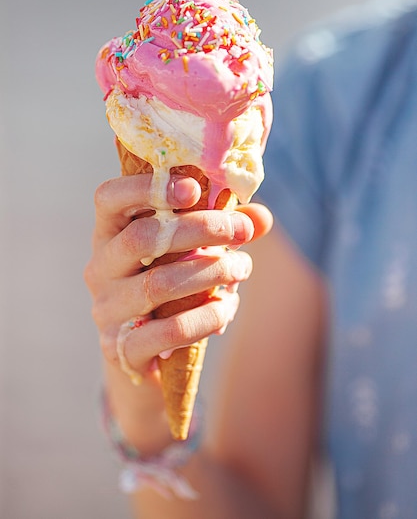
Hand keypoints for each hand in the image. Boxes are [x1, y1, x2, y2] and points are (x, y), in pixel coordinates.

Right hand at [84, 172, 272, 381]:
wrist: (146, 355)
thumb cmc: (169, 287)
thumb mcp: (188, 252)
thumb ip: (222, 230)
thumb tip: (261, 218)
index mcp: (110, 233)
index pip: (109, 197)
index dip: (147, 187)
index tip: (194, 189)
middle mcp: (100, 268)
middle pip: (142, 238)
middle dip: (200, 228)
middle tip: (241, 230)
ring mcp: (107, 310)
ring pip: (159, 284)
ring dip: (212, 272)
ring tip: (242, 267)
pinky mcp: (122, 348)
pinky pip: (171, 330)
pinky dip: (208, 316)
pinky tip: (228, 306)